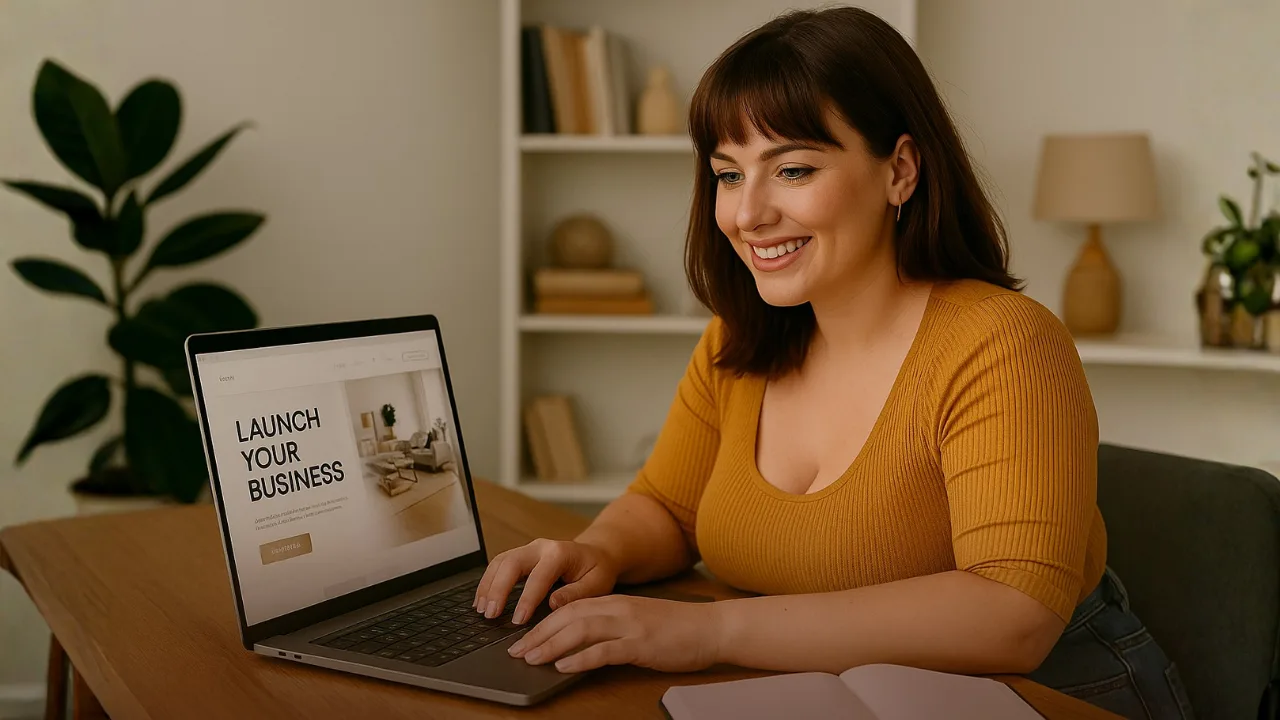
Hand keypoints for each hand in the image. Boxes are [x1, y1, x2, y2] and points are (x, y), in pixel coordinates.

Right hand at [474, 538, 619, 624]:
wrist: (596, 553)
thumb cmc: (597, 570)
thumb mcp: (598, 584)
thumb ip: (576, 594)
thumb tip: (553, 604)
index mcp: (561, 553)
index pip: (539, 576)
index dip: (527, 598)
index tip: (518, 620)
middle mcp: (541, 547)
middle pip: (511, 562)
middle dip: (498, 589)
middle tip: (491, 614)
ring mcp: (529, 549)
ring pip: (500, 562)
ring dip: (488, 585)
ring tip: (482, 609)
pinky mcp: (521, 556)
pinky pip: (499, 565)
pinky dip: (488, 582)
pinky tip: (482, 600)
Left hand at [506, 595, 722, 673]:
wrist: (711, 628)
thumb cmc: (677, 628)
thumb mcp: (637, 621)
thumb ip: (610, 626)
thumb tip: (578, 643)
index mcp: (615, 602)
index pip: (569, 608)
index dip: (542, 623)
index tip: (522, 639)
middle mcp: (618, 609)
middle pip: (567, 616)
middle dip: (538, 634)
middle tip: (516, 651)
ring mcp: (630, 625)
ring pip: (580, 630)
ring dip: (551, 645)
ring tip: (531, 658)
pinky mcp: (641, 644)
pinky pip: (604, 650)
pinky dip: (580, 658)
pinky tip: (564, 666)